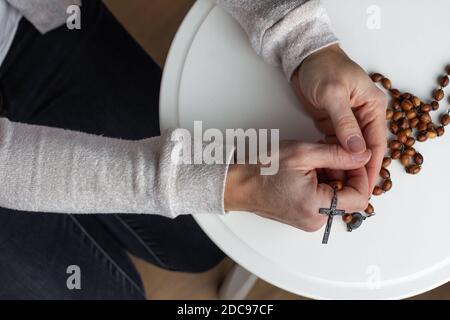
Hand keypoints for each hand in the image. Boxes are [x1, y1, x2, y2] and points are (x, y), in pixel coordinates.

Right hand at [224, 141, 370, 230]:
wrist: (238, 184)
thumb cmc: (262, 170)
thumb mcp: (303, 154)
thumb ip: (338, 154)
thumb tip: (363, 155)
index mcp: (316, 208)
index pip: (359, 196)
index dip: (360, 174)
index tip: (351, 157)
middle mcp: (315, 220)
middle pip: (348, 197)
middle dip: (343, 172)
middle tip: (327, 154)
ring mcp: (309, 220)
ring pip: (336, 197)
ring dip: (331, 176)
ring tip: (312, 162)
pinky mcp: (303, 216)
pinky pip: (323, 200)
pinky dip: (321, 183)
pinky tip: (307, 170)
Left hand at [291, 44, 387, 192]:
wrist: (304, 59)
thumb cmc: (323, 68)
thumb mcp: (333, 94)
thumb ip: (344, 123)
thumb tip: (357, 150)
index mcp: (373, 107)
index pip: (376, 142)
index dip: (371, 165)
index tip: (366, 186)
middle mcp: (364, 116)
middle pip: (365, 150)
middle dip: (359, 170)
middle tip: (353, 192)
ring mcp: (349, 121)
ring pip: (350, 150)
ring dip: (345, 166)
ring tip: (339, 186)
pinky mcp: (333, 124)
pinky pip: (336, 146)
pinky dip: (334, 158)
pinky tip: (329, 172)